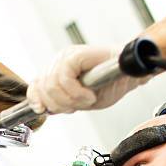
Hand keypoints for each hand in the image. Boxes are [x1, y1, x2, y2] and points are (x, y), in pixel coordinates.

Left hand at [27, 45, 150, 113]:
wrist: (130, 76)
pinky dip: (77, 93)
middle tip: (78, 105)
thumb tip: (43, 108)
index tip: (42, 110)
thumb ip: (60, 102)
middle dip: (60, 105)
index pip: (35, 86)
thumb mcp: (79, 101)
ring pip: (52, 86)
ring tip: (87, 99)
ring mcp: (66, 56)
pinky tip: (89, 95)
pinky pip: (65, 79)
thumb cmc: (109, 86)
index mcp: (57, 71)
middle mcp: (58, 61)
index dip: (35, 100)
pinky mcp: (75, 55)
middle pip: (43, 89)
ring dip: (71, 100)